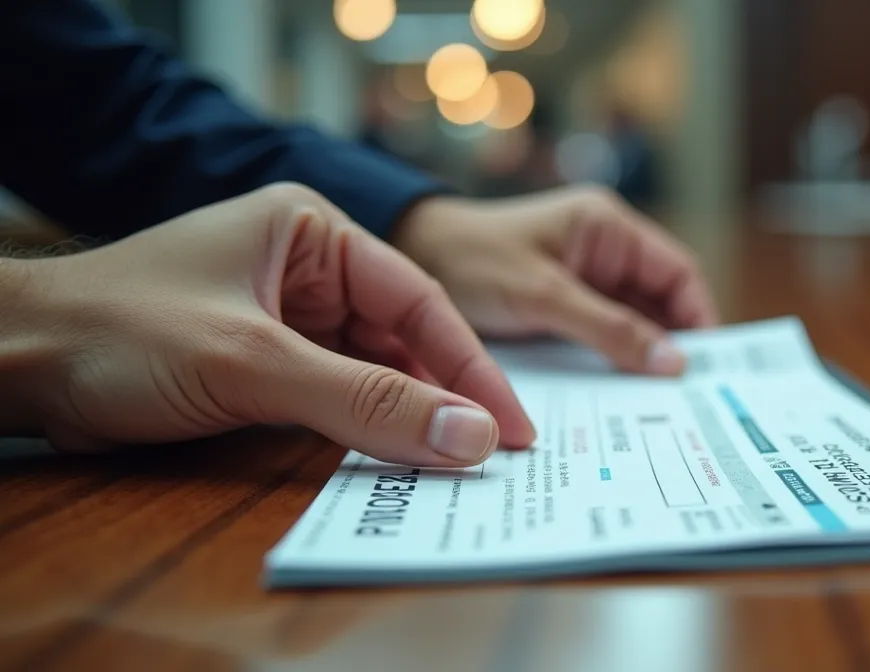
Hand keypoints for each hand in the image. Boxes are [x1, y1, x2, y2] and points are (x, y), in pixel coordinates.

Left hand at [1, 183, 534, 465]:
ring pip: (374, 370)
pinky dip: (366, 428)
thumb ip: (366, 401)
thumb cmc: (119, 332)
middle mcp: (305, 268)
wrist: (14, 363)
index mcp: (310, 231)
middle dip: (445, 395)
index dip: (472, 367)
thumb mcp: (254, 364)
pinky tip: (395, 459)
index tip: (513, 426)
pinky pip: (336, 395)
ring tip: (457, 464)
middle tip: (496, 455)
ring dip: (409, 417)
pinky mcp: (265, 362)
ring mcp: (285, 316)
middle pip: (403, 337)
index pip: (417, 300)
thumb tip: (470, 438)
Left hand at [391, 185, 718, 374]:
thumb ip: (610, 329)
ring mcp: (581, 278)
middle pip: (660, 301)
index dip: (699, 317)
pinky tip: (611, 397)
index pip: (677, 272)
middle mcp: (602, 248)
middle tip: (686, 399)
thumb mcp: (544, 296)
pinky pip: (598, 335)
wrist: (403, 258)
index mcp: (607, 226)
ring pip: (631, 322)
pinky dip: (607, 361)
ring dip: (638, 358)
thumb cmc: (470, 261)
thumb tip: (674, 364)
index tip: (705, 368)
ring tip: (655, 405)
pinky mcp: (559, 305)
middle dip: (671, 344)